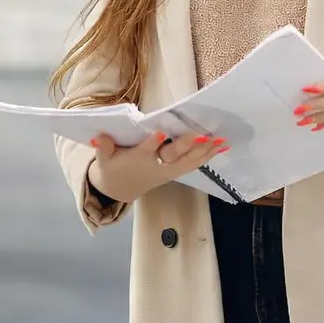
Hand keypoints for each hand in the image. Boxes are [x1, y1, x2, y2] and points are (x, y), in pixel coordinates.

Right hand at [87, 131, 229, 203]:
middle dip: (187, 146)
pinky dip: (208, 155)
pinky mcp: (175, 171)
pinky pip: (194, 164)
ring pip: (189, 161)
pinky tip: (222, 146)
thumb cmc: (113, 168)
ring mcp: (168, 170)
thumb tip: (101, 137)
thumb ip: (104, 148)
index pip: (146, 150)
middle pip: (172, 156)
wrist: (120, 189)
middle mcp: (156, 166)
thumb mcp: (103, 160)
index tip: (159, 133)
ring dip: (206, 151)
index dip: (152, 143)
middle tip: (202, 136)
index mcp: (137, 160)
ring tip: (221, 140)